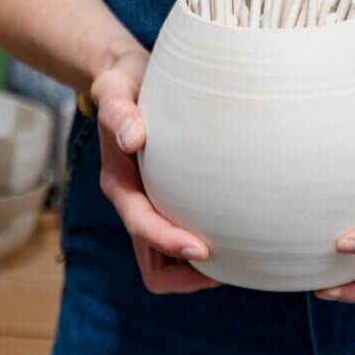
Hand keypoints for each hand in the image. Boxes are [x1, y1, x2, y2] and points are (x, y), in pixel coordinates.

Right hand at [91, 46, 218, 294]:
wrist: (129, 79)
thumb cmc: (124, 83)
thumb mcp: (114, 87)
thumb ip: (117, 110)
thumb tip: (133, 138)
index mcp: (119, 184)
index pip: (141, 227)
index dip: (169, 242)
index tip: (203, 249)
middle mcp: (135, 203)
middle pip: (155, 267)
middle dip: (188, 275)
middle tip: (232, 264)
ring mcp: (153, 205)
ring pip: (171, 263)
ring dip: (199, 269)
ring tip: (240, 255)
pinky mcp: (170, 200)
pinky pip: (185, 240)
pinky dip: (207, 246)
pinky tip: (237, 226)